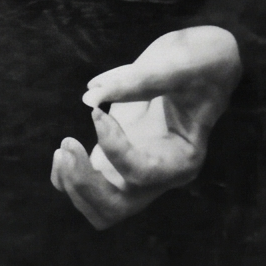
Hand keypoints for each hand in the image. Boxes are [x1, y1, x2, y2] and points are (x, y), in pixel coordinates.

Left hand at [50, 25, 241, 230]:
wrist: (201, 59)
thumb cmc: (201, 61)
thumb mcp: (179, 63)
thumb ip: (139, 80)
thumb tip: (91, 95)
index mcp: (182, 159)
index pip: (141, 173)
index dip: (113, 149)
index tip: (97, 114)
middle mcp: (158, 173)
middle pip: (116, 207)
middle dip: (85, 184)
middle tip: (68, 145)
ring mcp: (134, 169)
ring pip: (97, 205)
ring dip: (73, 184)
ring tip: (64, 147)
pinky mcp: (114, 159)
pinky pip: (85, 186)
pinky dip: (67, 177)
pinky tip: (64, 148)